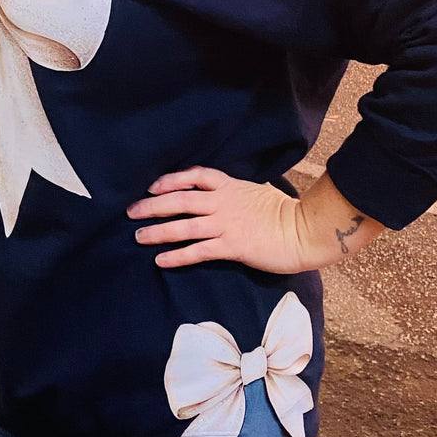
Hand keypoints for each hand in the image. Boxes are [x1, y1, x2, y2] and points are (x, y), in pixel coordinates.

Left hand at [128, 166, 387, 272]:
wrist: (305, 232)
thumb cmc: (286, 213)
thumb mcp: (258, 192)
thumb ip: (236, 193)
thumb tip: (221, 195)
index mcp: (231, 186)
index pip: (194, 176)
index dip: (170, 180)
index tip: (152, 186)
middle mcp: (223, 203)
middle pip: (180, 200)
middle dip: (152, 205)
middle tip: (131, 212)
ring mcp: (226, 224)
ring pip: (183, 226)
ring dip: (158, 231)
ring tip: (138, 237)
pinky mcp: (232, 247)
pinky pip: (198, 251)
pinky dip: (177, 256)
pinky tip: (161, 260)